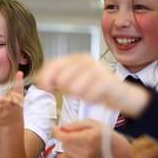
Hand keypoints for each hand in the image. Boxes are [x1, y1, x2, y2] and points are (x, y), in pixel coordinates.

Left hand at [0, 71, 23, 126]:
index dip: (15, 97)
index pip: (16, 99)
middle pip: (5, 105)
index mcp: (15, 104)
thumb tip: (19, 72)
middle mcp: (7, 109)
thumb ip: (18, 85)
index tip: (14, 92)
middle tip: (0, 98)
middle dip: (3, 102)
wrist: (12, 123)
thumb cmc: (15, 107)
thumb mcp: (19, 97)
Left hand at [34, 54, 149, 115]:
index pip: (53, 65)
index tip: (43, 88)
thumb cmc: (95, 88)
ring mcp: (96, 69)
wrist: (121, 94)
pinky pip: (88, 95)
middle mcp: (85, 61)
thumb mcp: (73, 82)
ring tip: (87, 93)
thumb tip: (37, 80)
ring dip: (79, 96)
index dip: (45, 77)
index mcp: (76, 59)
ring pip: (74, 89)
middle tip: (75, 92)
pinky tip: (96, 97)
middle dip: (64, 90)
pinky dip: (90, 99)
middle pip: (62, 78)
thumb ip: (56, 80)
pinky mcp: (106, 81)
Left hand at [52, 119, 102, 157]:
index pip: (65, 137)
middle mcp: (84, 149)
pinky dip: (70, 147)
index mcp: (87, 138)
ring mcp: (83, 157)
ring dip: (66, 142)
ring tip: (75, 136)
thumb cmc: (103, 133)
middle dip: (62, 136)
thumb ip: (75, 125)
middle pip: (64, 143)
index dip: (57, 132)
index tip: (54, 126)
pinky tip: (78, 143)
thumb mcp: (91, 123)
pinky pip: (70, 153)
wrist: (113, 148)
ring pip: (65, 149)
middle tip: (66, 129)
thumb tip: (63, 127)